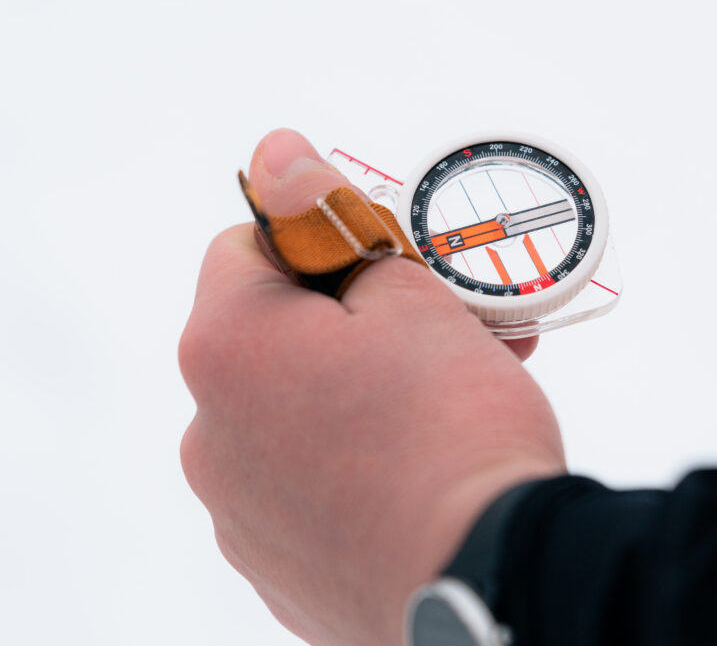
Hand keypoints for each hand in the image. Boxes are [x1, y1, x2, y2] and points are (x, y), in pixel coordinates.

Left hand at [179, 129, 565, 644]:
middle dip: (352, 320)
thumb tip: (275, 151)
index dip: (323, 238)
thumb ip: (329, 219)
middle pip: (275, 337)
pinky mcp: (279, 566)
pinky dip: (354, 462)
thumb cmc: (454, 430)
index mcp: (226, 350)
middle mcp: (210, 434)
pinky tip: (420, 462)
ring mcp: (240, 512)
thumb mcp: (407, 298)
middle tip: (436, 328)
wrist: (492, 580)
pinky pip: (308, 485)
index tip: (389, 260)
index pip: (247, 246)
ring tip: (448, 396)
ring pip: (296, 413)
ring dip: (358, 391)